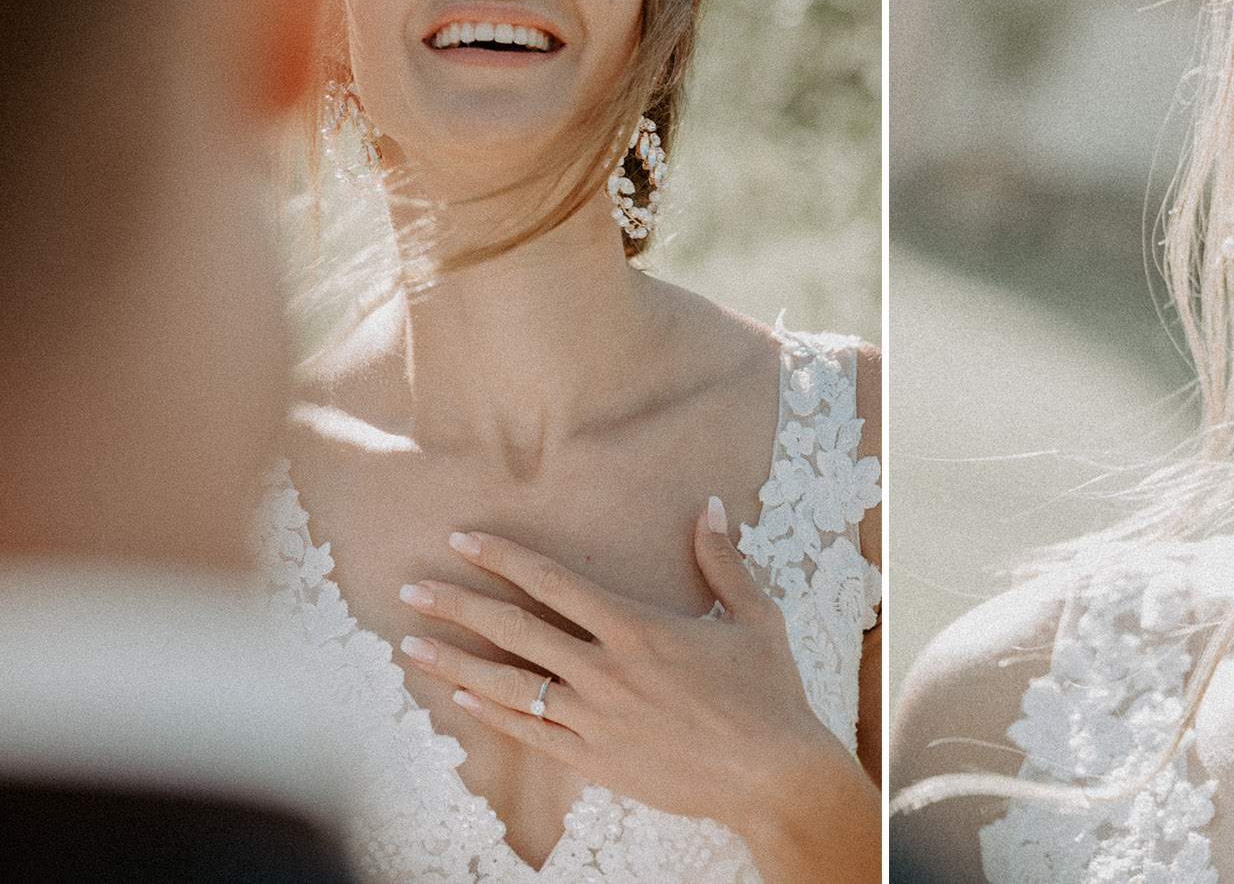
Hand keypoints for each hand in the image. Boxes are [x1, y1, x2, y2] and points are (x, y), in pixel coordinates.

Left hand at [394, 498, 870, 847]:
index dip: (503, 558)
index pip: (554, 582)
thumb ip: (723, 562)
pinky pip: (532, 734)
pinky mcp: (597, 760)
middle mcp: (607, 672)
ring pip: (510, 685)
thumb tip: (709, 508)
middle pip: (515, 630)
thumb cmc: (769, 692)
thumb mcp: (755, 616)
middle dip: (459, 606)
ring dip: (456, 663)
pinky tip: (461, 701)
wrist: (774, 774)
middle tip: (411, 590)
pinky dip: (492, 715)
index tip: (463, 540)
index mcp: (639, 629)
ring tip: (411, 647)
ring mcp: (596, 720)